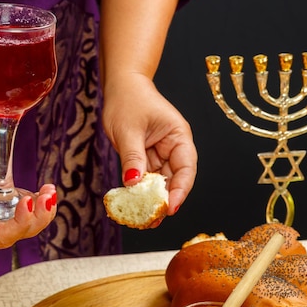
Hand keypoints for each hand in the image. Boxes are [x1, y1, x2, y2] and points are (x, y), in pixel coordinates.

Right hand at [0, 146, 55, 249]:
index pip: (1, 238)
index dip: (19, 223)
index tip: (27, 202)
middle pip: (18, 232)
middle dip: (37, 217)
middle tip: (48, 196)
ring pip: (24, 222)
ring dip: (41, 209)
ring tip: (50, 191)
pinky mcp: (0, 203)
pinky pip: (23, 207)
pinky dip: (36, 200)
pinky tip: (45, 190)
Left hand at [102, 73, 196, 215]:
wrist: (120, 86)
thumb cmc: (128, 100)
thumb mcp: (128, 130)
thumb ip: (133, 158)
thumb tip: (134, 183)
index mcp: (179, 136)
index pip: (186, 168)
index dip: (180, 190)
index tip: (170, 207)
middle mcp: (174, 147)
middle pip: (175, 179)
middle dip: (166, 200)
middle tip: (153, 220)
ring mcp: (161, 153)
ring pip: (161, 182)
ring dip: (153, 199)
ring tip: (144, 219)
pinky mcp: (147, 157)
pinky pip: (147, 178)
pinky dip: (141, 191)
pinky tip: (135, 205)